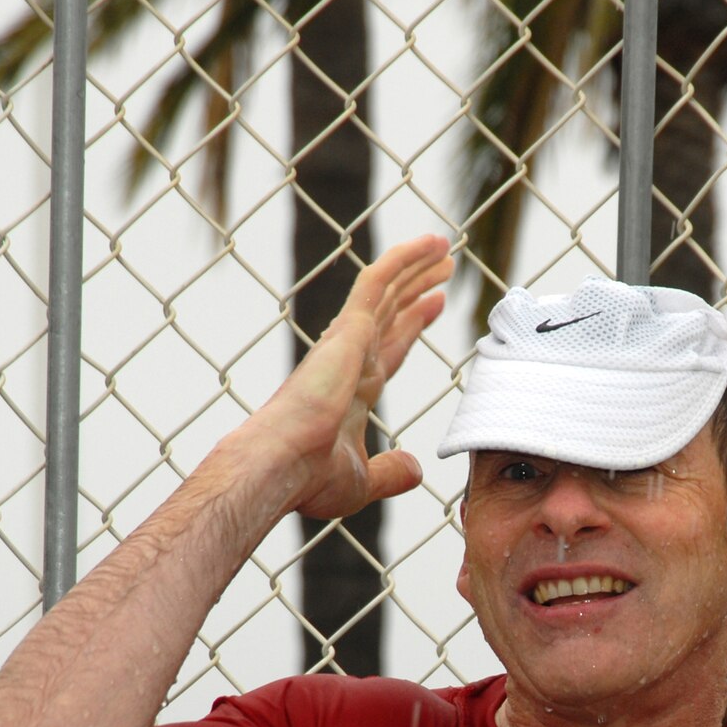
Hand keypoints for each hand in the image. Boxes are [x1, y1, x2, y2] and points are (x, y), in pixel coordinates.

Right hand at [259, 234, 452, 519]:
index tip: (433, 304)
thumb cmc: (309, 479)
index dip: (411, 325)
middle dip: (415, 290)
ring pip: (386, 290)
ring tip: (444, 249)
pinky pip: (378, 282)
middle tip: (442, 269)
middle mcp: (349, 361)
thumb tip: (415, 469)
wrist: (283, 466)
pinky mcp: (347, 330)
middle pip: (390, 313)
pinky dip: (404, 260)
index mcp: (352, 392)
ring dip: (415, 268)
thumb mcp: (364, 481)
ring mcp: (347, 343)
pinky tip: (429, 245)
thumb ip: (392, 473)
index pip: (389, 348)